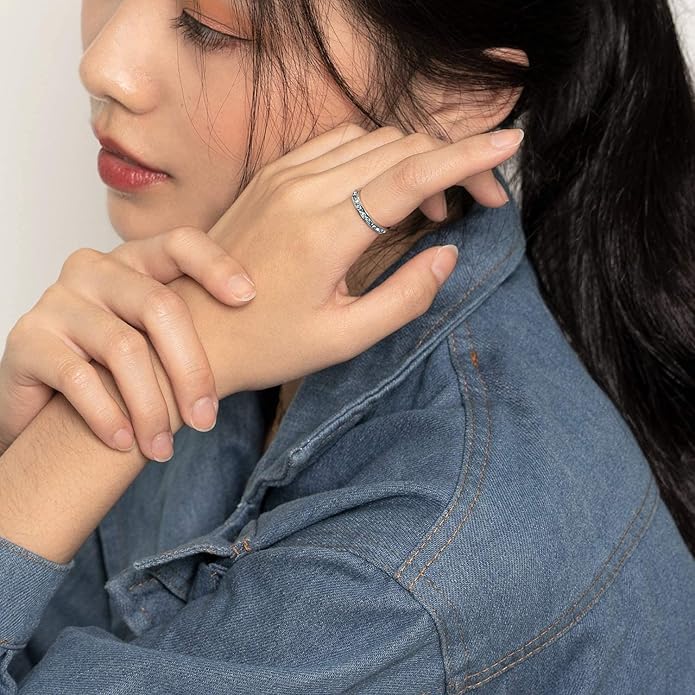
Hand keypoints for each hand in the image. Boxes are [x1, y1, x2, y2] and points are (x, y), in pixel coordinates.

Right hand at [0, 228, 256, 460]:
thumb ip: (192, 326)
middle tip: (206, 420)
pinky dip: (109, 415)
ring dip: (152, 408)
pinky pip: (79, 379)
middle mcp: (95, 270)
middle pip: (160, 306)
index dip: (216, 265)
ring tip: (163, 447)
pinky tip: (123, 442)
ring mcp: (58, 300)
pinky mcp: (27, 339)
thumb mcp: (155, 338)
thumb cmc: (114, 367)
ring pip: (124, 348)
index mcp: (135, 261)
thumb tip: (262, 336)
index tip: (250, 298)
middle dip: (192, 370)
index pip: (180, 243)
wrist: (43, 398)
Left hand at [182, 122, 523, 397]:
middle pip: (400, 147)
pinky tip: (383, 192)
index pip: (414, 172)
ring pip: (372, 139)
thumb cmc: (266, 345)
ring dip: (414, 160)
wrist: (192, 333)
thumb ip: (405, 297)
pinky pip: (338, 143)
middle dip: (453, 162)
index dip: (470, 156)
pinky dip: (376, 155)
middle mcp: (304, 189)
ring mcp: (284, 175)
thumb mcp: (343, 339)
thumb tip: (448, 254)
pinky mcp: (272, 174)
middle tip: (479, 202)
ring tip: (430, 208)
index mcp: (326, 232)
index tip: (512, 145)